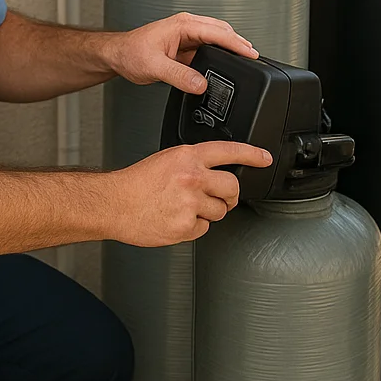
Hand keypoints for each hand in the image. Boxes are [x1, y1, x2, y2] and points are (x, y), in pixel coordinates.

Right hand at [105, 141, 272, 246]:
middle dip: (230, 195)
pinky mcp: (186, 225)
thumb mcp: (167, 159)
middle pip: (233, 187)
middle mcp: (192, 177)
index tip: (265, 159)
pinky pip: (204, 229)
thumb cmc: (136, 183)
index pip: (229, 151)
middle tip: (221, 198)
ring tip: (184, 208)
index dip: (252, 154)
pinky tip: (177, 219)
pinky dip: (194, 227)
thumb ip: (193, 163)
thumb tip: (214, 172)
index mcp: (188, 156)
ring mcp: (190, 203)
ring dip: (208, 212)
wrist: (114, 203)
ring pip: (220, 211)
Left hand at [107, 12, 257, 92]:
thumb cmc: (130, 53)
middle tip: (254, 57)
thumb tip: (201, 84)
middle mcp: (187, 27)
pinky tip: (225, 65)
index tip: (251, 53)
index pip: (217, 32)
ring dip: (231, 48)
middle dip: (239, 43)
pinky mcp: (185, 47)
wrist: (117, 55)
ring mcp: (187, 36)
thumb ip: (179, 76)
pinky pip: (208, 48)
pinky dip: (220, 55)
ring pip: (216, 38)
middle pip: (222, 31)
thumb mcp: (154, 67)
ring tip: (245, 60)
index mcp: (183, 25)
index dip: (236, 43)